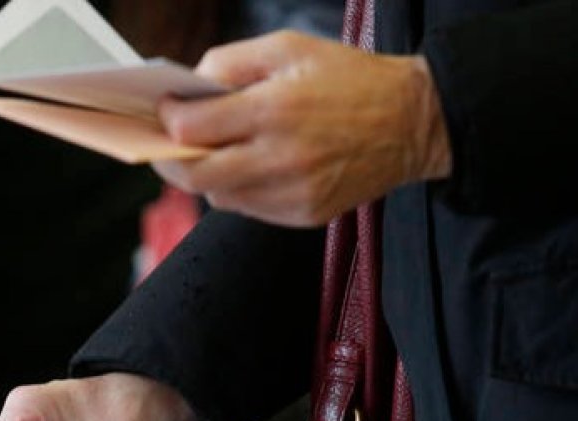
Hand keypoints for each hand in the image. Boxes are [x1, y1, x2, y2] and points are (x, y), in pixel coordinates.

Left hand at [153, 31, 451, 226]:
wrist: (414, 120)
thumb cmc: (349, 78)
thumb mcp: (288, 47)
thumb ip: (230, 62)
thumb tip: (186, 89)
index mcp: (274, 110)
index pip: (191, 129)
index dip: (166, 119)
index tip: (163, 109)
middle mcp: (281, 158)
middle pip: (193, 175)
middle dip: (168, 160)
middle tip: (164, 145)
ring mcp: (293, 192)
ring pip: (218, 196)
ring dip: (205, 175)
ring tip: (211, 152)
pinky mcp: (304, 215)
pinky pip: (249, 209)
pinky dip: (238, 189)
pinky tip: (248, 166)